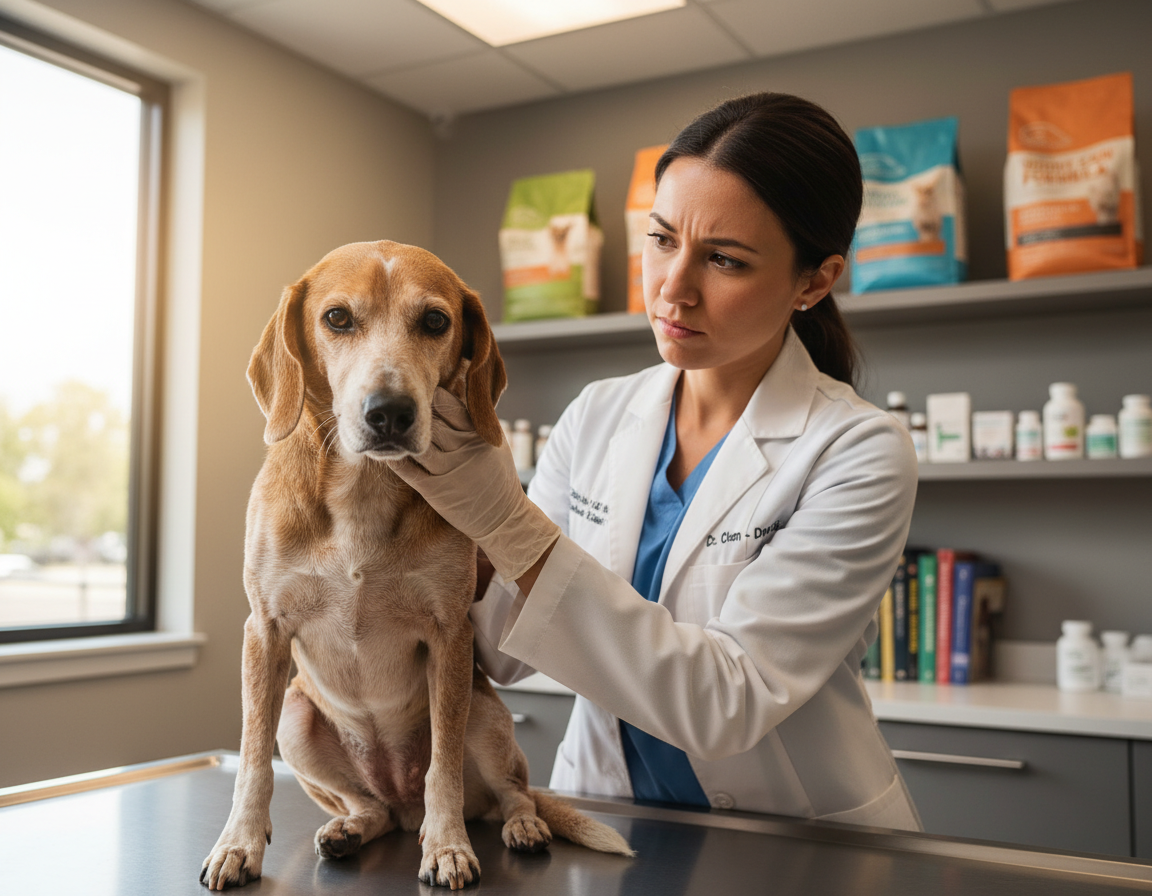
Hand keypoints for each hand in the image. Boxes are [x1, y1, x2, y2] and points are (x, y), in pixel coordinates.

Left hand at [389, 388, 559, 581]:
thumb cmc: (498, 477)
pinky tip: (385, 450)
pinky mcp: (435, 490)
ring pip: (417, 443)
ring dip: (401, 434)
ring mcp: (449, 470)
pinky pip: (408, 470)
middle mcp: (463, 449)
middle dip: (414, 413)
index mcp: (479, 434)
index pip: (449, 405)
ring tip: (389, 425)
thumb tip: (458, 392)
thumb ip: (476, 421)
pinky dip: (395, 458)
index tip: (419, 389)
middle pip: (430, 421)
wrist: (503, 518)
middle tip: (398, 404)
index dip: (432, 395)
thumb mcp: (495, 443)